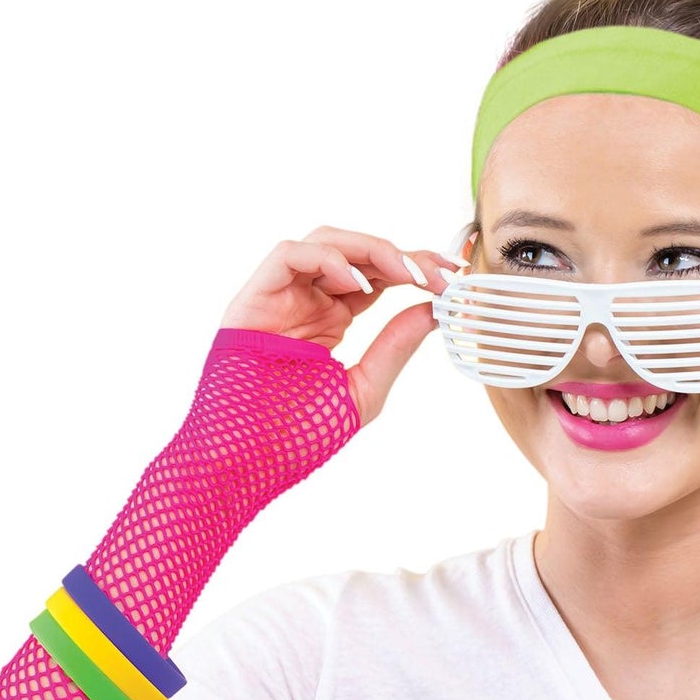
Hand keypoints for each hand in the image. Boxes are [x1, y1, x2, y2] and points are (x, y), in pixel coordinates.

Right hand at [219, 225, 467, 424]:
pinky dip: (326, 258)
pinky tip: (358, 281)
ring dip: (372, 250)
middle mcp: (307, 300)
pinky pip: (288, 255)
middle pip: (358, 254)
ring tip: (408, 274)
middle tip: (440, 272)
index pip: (377, 277)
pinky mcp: (253, 296)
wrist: (247, 458)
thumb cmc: (296, 434)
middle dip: (403, 256)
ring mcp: (280, 296)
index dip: (415, 268)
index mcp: (331, 319)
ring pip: (326, 241)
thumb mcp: (363, 388)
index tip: (451, 275)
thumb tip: (433, 311)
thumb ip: (395, 347)